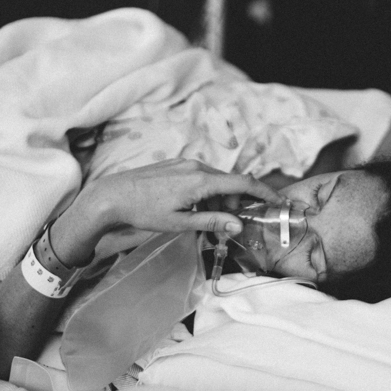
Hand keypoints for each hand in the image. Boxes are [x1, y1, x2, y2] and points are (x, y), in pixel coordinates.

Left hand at [51, 159, 283, 265]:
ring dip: (218, 201)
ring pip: (216, 182)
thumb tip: (239, 225)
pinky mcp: (177, 164)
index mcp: (201, 180)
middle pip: (230, 184)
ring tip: (203, 221)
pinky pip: (202, 178)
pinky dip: (206, 194)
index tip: (278, 202)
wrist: (112, 195)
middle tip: (225, 226)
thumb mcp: (180, 222)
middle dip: (235, 205)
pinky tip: (192, 209)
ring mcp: (186, 163)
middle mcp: (197, 166)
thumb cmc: (144, 211)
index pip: (243, 184)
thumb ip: (212, 221)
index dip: (264, 193)